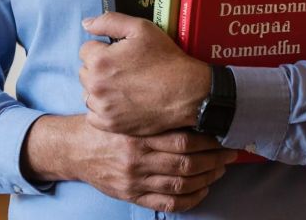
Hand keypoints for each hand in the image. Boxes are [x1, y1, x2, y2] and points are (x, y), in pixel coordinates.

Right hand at [22, 114, 238, 212]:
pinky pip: (167, 203)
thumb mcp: (124, 111)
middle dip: (214, 160)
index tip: (223, 134)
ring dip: (207, 178)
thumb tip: (186, 100)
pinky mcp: (132, 196)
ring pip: (180, 185)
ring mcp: (135, 181)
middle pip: (186, 164)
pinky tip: (202, 190)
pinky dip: (189, 199)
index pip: (182, 140)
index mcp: (137, 135)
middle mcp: (137, 160)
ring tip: (220, 169)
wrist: (75, 149)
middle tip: (230, 153)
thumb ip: (150, 110)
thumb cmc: (105, 125)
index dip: (208, 140)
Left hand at [79, 12, 210, 135]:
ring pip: (88, 94)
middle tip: (124, 70)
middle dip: (99, 69)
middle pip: (85, 72)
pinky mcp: (111, 125)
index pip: (86, 50)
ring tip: (123, 87)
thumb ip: (109, 22)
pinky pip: (93, 116)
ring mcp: (102, 107)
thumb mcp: (141, 28)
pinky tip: (120, 103)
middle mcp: (96, 85)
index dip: (103, 49)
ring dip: (100, 89)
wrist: (186, 92)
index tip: (120, 55)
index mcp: (99, 60)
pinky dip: (103, 110)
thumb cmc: (166, 59)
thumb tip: (86, 24)